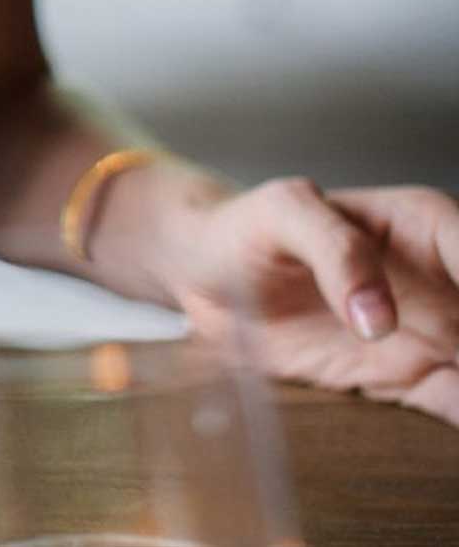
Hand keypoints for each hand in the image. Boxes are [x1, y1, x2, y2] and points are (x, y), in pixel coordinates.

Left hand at [161, 178, 458, 423]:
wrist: (204, 272)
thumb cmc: (247, 227)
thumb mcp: (283, 213)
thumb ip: (333, 250)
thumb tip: (378, 319)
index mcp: (428, 227)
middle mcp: (445, 281)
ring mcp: (430, 332)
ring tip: (456, 389)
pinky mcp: (403, 375)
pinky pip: (452, 402)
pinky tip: (458, 424)